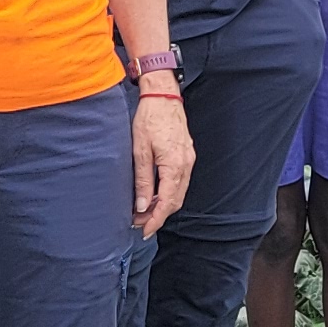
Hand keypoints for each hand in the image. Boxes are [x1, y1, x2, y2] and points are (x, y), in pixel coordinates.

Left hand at [132, 91, 195, 234]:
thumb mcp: (140, 151)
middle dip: (158, 215)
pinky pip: (180, 181)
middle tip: (139, 224)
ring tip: (144, 212)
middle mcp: (186, 165)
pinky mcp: (186, 155)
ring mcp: (188, 159)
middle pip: (175, 201)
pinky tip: (155, 194)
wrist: (163, 95)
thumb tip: (143, 206)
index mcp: (174, 165)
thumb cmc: (150, 119)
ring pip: (179, 192)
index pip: (167, 202)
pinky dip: (169, 192)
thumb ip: (143, 180)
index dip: (156, 220)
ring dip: (163, 205)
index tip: (144, 231)